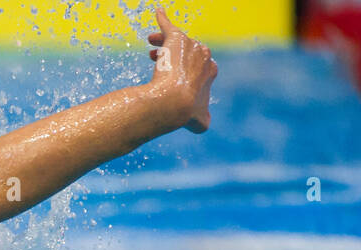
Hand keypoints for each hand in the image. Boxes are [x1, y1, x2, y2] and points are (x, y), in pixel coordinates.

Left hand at [147, 7, 218, 132]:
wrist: (173, 102)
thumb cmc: (184, 112)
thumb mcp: (198, 120)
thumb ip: (202, 119)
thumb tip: (203, 124)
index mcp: (210, 70)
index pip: (198, 63)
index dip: (185, 68)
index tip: (172, 75)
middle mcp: (203, 54)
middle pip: (185, 50)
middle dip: (172, 54)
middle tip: (154, 58)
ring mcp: (189, 45)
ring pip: (174, 41)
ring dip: (162, 41)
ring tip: (150, 44)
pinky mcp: (174, 38)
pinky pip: (167, 25)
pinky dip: (162, 19)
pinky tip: (157, 12)